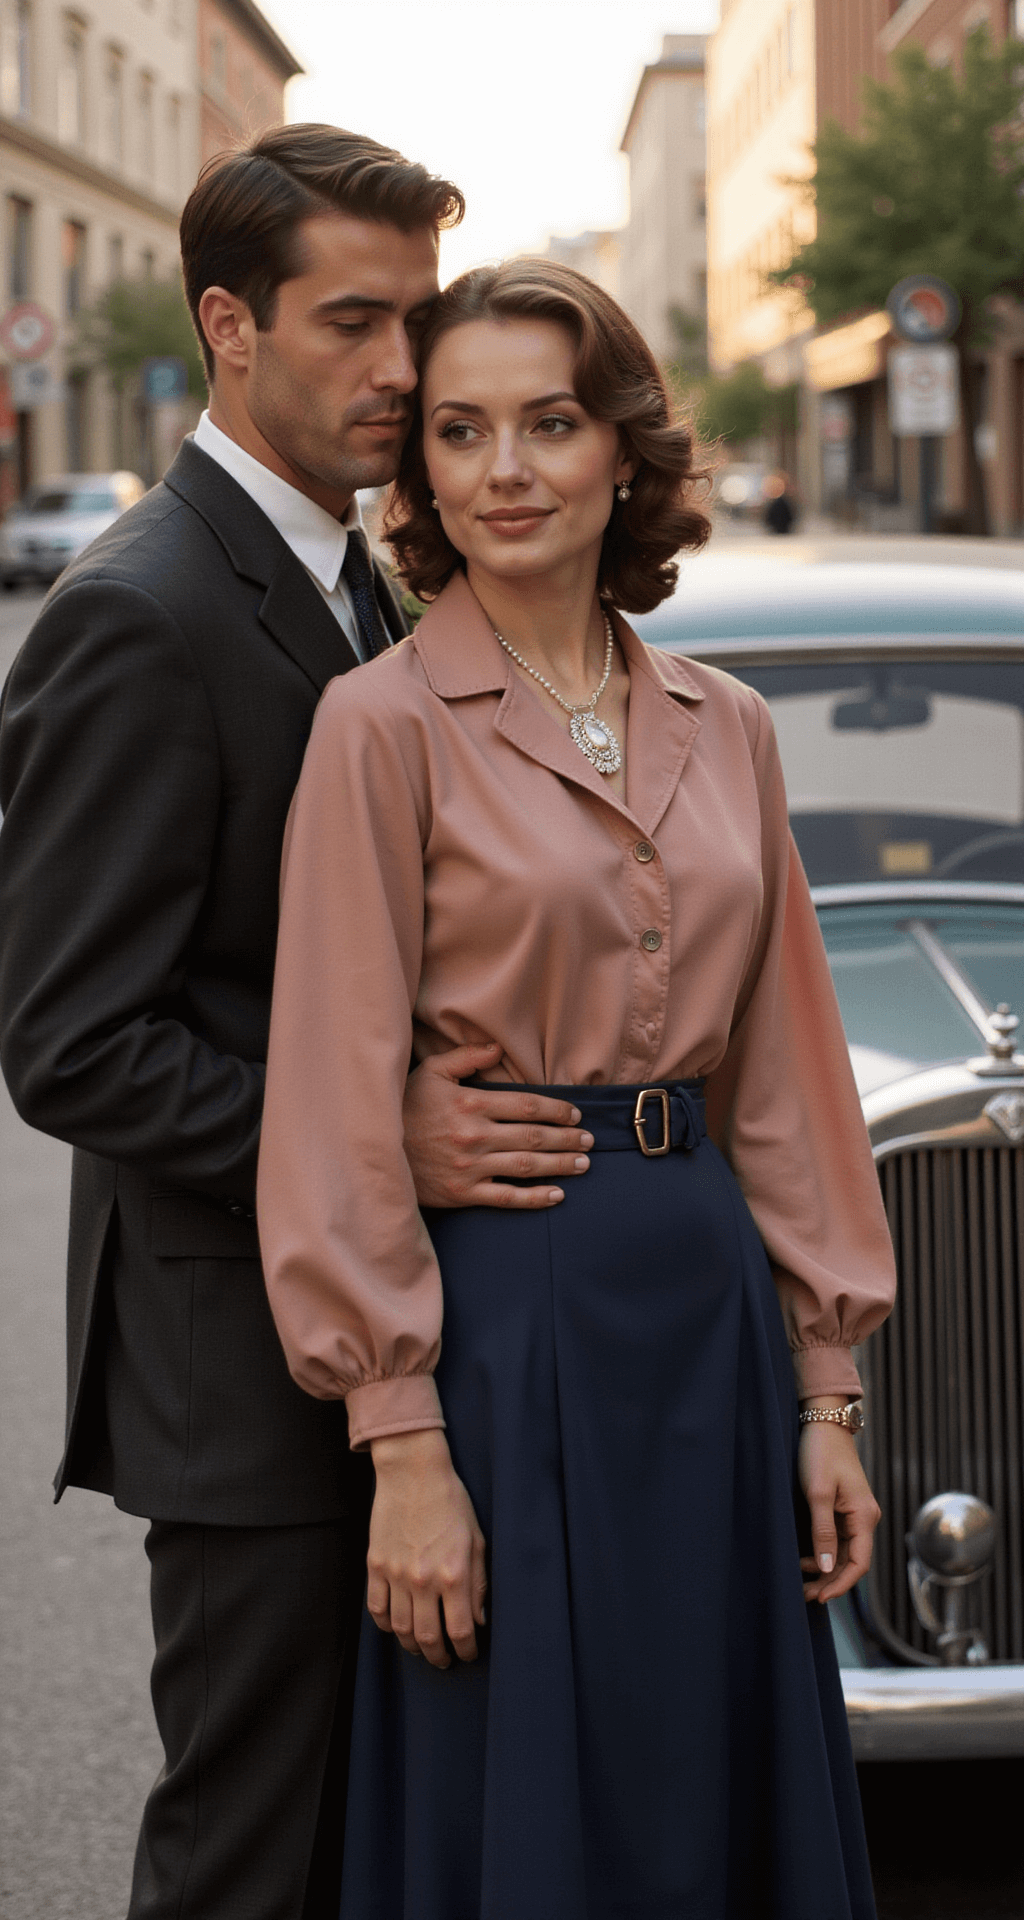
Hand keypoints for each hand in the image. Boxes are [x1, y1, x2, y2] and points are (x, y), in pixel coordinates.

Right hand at [366, 1429, 486, 1667]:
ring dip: (413, 1646)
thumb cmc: (451, 1501)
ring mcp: (395, 1574)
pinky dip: (384, 1625)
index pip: (460, 1631)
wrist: (412, 1472)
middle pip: (428, 1638)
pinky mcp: (376, 1565)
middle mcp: (423, 1580)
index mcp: (454, 1574)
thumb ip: (479, 1583)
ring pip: (400, 1629)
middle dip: (439, 1656)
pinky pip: (376, 1608)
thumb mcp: (476, 1539)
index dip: (466, 1650)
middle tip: (444, 1660)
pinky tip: (395, 1628)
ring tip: (422, 1648)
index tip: (468, 1654)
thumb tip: (478, 1620)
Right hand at [403, 1040, 592, 1209]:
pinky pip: (506, 1197)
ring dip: (561, 1165)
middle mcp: (475, 1135)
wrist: (373, 1150)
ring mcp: (469, 1167)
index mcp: (471, 1103)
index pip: (529, 1106)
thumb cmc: (404, 1107)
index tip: (575, 1115)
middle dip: (567, 1139)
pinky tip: (557, 1195)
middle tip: (589, 1141)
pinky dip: (536, 1198)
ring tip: (582, 1164)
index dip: (558, 1111)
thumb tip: (497, 1048)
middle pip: (535, 1136)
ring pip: (528, 1166)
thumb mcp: (430, 1072)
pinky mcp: (462, 1193)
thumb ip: (465, 1057)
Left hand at [798, 1405, 880, 1604]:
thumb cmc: (821, 1453)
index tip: (820, 1597)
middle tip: (805, 1595)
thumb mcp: (818, 1493)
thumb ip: (823, 1532)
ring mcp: (856, 1514)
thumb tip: (827, 1568)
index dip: (841, 1584)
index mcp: (864, 1516)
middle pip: (853, 1562)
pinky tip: (807, 1560)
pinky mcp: (845, 1509)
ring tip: (802, 1582)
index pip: (859, 1563)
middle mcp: (865, 1518)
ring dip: (826, 1570)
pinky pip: (839, 1540)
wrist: (824, 1422)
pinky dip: (825, 1554)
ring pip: (845, 1553)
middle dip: (831, 1581)